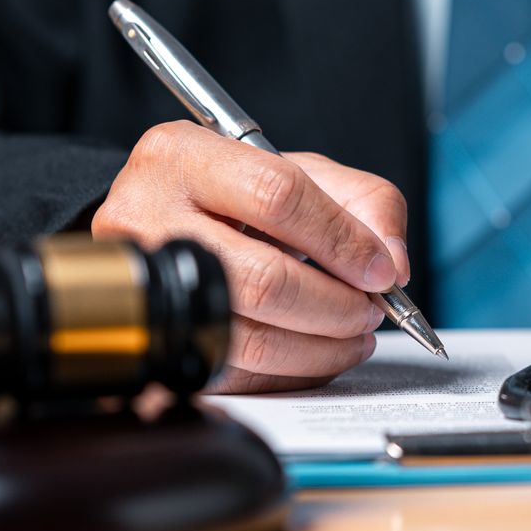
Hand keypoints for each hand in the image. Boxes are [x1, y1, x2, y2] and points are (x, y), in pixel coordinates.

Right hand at [92, 121, 411, 392]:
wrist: (161, 220)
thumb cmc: (235, 194)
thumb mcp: (302, 170)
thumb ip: (365, 202)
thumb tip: (392, 265)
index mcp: (182, 156)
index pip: (277, 196)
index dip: (342, 241)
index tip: (382, 270)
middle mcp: (144, 215)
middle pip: (263, 279)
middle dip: (335, 306)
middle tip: (370, 311)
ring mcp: (138, 284)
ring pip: (247, 338)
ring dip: (319, 348)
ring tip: (352, 333)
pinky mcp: (146, 339)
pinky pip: (232, 374)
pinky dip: (291, 372)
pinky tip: (317, 353)